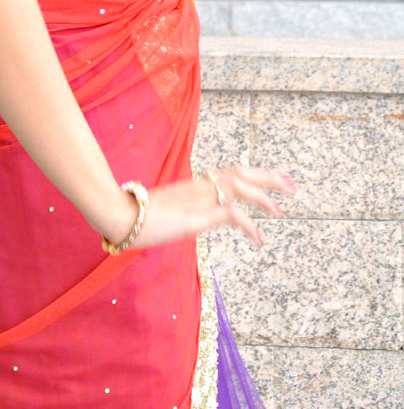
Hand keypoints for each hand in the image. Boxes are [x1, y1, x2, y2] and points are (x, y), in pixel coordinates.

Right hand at [103, 165, 297, 250]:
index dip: (251, 176)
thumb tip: (181, 218)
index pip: (228, 173)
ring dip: (264, 195)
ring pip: (240, 186)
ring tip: (282, 209)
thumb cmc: (133, 215)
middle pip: (240, 172)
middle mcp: (199, 186)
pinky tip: (259, 237)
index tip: (270, 180)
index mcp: (192, 185)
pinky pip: (231, 213)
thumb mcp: (162, 213)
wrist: (118, 214)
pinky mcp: (197, 214)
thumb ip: (177, 212)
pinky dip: (248, 223)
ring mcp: (199, 198)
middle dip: (268, 177)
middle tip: (292, 185)